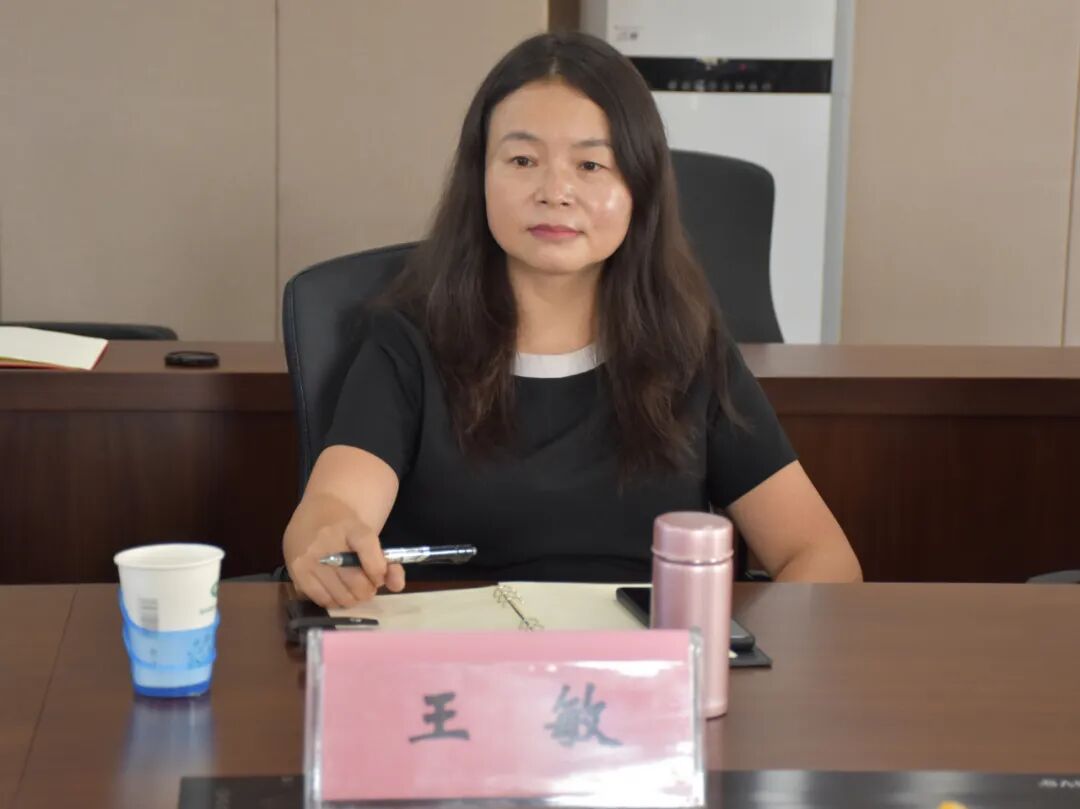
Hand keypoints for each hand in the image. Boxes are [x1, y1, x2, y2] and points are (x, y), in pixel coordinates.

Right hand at [286, 519, 405, 607]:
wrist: (315, 511)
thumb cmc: (346, 527)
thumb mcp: (369, 535)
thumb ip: (388, 560)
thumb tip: (397, 585)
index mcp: (350, 525)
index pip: (367, 546)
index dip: (378, 567)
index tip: (379, 576)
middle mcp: (326, 540)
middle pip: (355, 579)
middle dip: (367, 589)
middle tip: (366, 585)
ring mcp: (309, 557)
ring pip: (340, 595)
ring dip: (352, 597)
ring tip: (352, 588)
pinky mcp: (297, 571)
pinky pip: (322, 599)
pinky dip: (334, 600)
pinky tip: (336, 589)